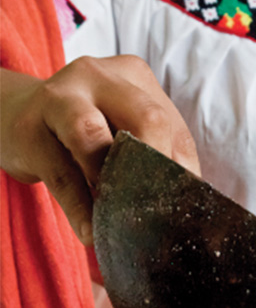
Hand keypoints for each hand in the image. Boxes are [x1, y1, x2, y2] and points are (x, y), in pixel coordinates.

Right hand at [0, 55, 200, 243]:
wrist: (15, 116)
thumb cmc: (84, 133)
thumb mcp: (122, 131)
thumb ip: (155, 156)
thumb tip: (187, 206)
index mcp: (133, 77)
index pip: (172, 125)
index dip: (182, 172)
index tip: (183, 210)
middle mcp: (98, 76)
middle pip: (145, 119)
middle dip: (156, 169)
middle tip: (157, 213)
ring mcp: (59, 97)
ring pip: (92, 134)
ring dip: (113, 183)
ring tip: (120, 219)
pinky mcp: (28, 129)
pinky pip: (61, 173)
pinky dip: (79, 207)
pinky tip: (89, 231)